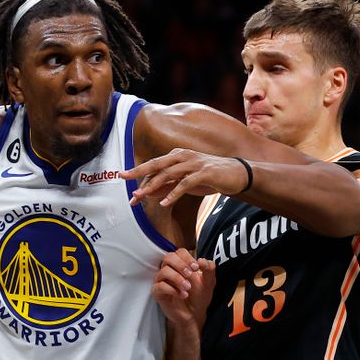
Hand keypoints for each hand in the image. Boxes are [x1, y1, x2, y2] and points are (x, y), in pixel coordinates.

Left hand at [120, 148, 250, 206]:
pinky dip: (173, 193)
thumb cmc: (210, 177)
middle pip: (157, 164)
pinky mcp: (204, 173)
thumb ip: (168, 185)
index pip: (155, 166)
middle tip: (123, 177)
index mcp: (178, 156)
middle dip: (139, 171)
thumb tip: (148, 193)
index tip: (128, 188)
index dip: (140, 177)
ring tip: (140, 197)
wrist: (237, 174)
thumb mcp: (186, 182)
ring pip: (169, 173)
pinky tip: (164, 204)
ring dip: (153, 186)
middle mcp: (184, 156)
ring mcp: (194, 163)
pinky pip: (185, 183)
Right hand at [152, 248, 215, 329]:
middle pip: (168, 257)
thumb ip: (209, 269)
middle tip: (190, 275)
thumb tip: (202, 260)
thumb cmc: (199, 295)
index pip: (179, 252)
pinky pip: (159, 286)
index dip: (187, 258)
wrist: (194, 314)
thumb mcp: (209, 282)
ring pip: (164, 271)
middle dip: (180, 265)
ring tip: (188, 288)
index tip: (196, 267)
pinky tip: (182, 295)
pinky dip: (172, 290)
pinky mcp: (157, 292)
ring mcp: (162, 280)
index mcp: (180, 264)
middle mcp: (169, 269)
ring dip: (177, 278)